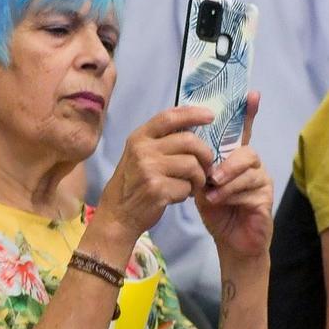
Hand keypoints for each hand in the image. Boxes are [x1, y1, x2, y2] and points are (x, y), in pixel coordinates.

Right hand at [94, 106, 214, 242]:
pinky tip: (180, 196)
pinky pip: (187, 187)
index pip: (169, 117)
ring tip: (193, 184)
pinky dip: (188, 193)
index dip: (192, 114)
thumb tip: (194, 129)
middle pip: (189, 141)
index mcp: (139, 137)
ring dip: (199, 177)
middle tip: (207, 165)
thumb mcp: (140, 155)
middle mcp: (143, 150)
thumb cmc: (134, 183)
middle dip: (205, 154)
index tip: (210, 116)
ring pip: (192, 165)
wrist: (118, 214)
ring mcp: (149, 170)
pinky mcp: (157, 190)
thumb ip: (161, 141)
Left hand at [195, 93, 272, 264]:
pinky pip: (251, 191)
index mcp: (236, 159)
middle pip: (248, 152)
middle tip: (212, 177)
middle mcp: (253, 167)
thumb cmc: (218, 211)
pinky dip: (231, 197)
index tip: (252, 94)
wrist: (231, 242)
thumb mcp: (202, 186)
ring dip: (226, 184)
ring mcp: (262, 182)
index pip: (244, 132)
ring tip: (211, 194)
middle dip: (228, 163)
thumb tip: (190, 150)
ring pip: (248, 173)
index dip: (249, 113)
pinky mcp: (266, 199)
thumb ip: (200, 167)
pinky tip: (219, 203)